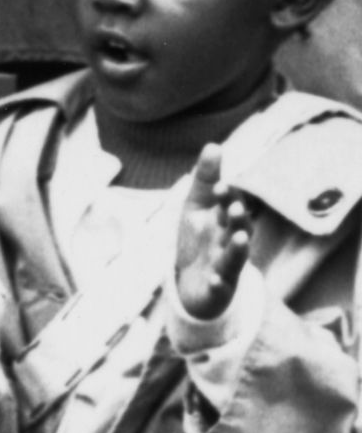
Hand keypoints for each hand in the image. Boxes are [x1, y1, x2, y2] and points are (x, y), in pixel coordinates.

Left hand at [172, 143, 254, 322]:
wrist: (192, 283)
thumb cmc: (199, 239)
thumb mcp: (197, 208)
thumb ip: (206, 180)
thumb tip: (214, 145)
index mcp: (225, 221)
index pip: (228, 206)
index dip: (226, 197)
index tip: (220, 185)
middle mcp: (229, 242)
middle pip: (237, 229)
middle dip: (237, 218)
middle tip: (234, 207)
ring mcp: (225, 266)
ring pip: (235, 257)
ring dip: (238, 248)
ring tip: (240, 238)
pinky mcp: (217, 287)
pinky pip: (219, 285)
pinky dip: (217, 282)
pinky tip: (213, 279)